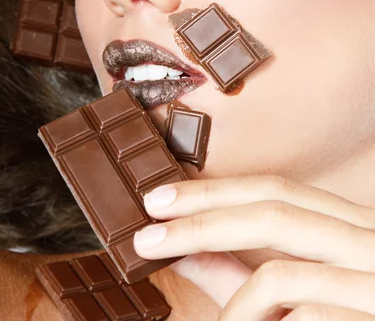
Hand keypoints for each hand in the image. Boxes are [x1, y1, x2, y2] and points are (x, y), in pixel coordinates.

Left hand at [134, 175, 374, 319]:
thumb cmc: (344, 316)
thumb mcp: (295, 294)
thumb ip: (240, 275)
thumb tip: (183, 250)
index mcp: (351, 226)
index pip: (278, 190)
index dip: (215, 191)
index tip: (161, 200)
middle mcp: (369, 239)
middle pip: (275, 210)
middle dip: (202, 218)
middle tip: (147, 235)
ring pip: (281, 273)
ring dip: (231, 306)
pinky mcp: (374, 316)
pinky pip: (300, 315)